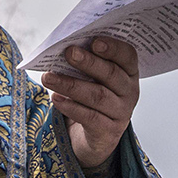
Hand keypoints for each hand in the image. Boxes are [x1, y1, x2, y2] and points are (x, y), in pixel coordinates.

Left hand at [40, 37, 139, 168]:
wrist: (94, 136)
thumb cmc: (92, 96)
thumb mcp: (94, 78)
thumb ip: (86, 62)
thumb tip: (65, 48)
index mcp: (129, 72)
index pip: (128, 56)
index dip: (113, 47)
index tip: (94, 41)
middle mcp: (129, 91)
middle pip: (111, 74)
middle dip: (88, 62)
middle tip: (69, 52)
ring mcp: (121, 113)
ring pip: (97, 95)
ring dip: (71, 84)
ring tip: (48, 77)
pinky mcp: (109, 131)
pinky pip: (90, 117)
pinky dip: (71, 107)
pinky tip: (55, 98)